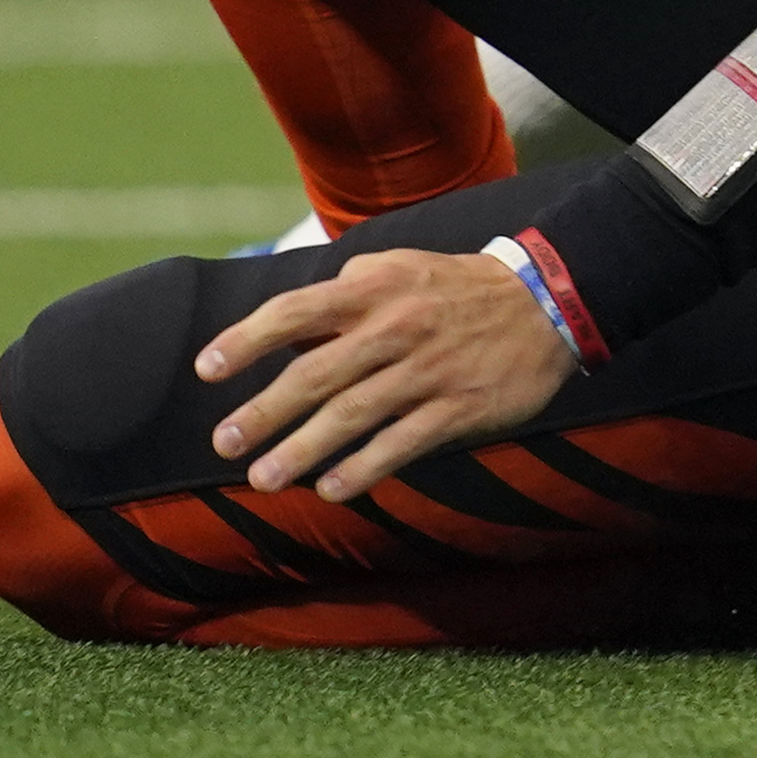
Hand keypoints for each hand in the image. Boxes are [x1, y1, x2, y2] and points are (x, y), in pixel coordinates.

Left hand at [197, 248, 578, 502]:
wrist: (549, 302)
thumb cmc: (458, 288)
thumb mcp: (402, 268)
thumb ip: (347, 291)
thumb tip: (290, 325)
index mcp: (376, 289)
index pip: (297, 311)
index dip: (247, 339)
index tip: (207, 369)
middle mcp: (397, 327)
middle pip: (317, 373)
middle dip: (264, 412)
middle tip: (224, 442)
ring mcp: (428, 370)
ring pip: (353, 415)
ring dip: (302, 451)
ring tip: (264, 479)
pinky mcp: (459, 407)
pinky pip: (401, 443)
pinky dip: (363, 469)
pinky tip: (331, 489)